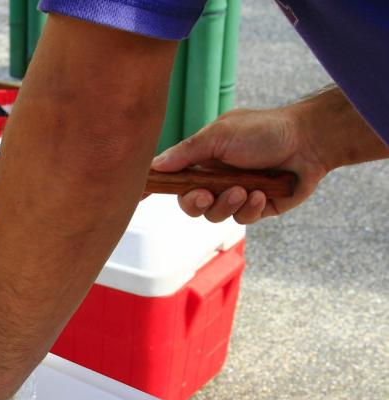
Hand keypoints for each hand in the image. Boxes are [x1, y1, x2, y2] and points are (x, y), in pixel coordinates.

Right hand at [151, 107, 328, 223]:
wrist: (309, 141)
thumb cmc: (263, 131)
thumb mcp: (219, 135)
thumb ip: (186, 153)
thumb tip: (154, 165)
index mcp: (203, 160)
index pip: (173, 178)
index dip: (157, 188)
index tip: (139, 198)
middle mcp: (217, 178)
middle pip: (190, 204)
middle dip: (197, 202)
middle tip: (206, 194)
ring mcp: (236, 194)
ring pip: (215, 216)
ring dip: (228, 203)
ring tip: (246, 189)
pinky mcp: (257, 208)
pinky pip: (242, 219)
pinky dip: (251, 207)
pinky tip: (262, 192)